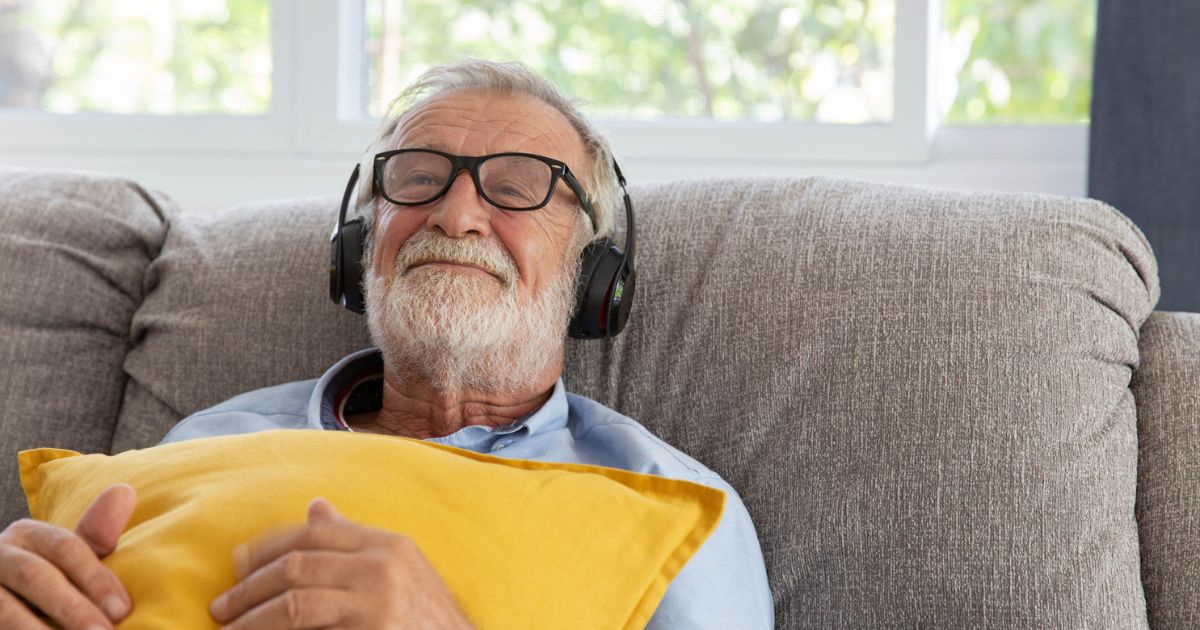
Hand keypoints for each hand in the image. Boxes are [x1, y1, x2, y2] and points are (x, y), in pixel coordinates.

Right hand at [0, 483, 134, 629]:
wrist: (9, 606)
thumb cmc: (51, 583)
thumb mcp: (72, 559)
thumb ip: (96, 534)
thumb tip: (125, 491)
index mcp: (28, 534)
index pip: (65, 547)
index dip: (96, 579)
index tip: (122, 610)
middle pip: (35, 575)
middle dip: (72, 607)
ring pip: (6, 610)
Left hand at [210, 498, 474, 628]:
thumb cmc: (427, 621)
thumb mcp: (400, 572)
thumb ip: (355, 541)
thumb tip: (315, 507)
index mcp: (388, 544)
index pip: (311, 534)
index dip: (266, 548)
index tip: (236, 565)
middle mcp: (383, 567)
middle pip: (295, 566)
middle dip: (249, 587)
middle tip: (221, 607)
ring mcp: (378, 605)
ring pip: (292, 604)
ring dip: (251, 619)